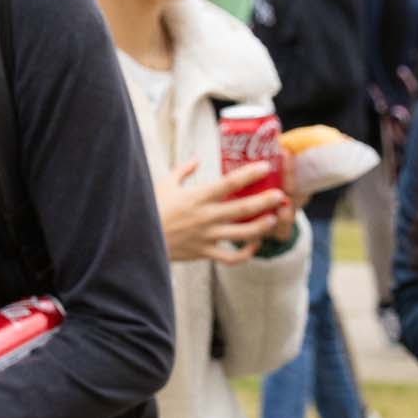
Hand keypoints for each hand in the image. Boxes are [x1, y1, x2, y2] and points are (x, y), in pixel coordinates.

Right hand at [157, 159, 289, 265]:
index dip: (250, 174)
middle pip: (243, 208)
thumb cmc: (150, 208)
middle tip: (281, 196)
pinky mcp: (204, 253)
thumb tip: (196, 160)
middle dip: (266, 201)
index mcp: (198, 197)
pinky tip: (254, 245)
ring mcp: (207, 237)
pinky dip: (246, 253)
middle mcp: (206, 216)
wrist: (136, 239)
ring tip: (273, 219)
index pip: (229, 182)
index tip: (265, 166)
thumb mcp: (164, 184)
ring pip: (243, 234)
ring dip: (262, 227)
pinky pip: (231, 257)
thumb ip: (183, 170)